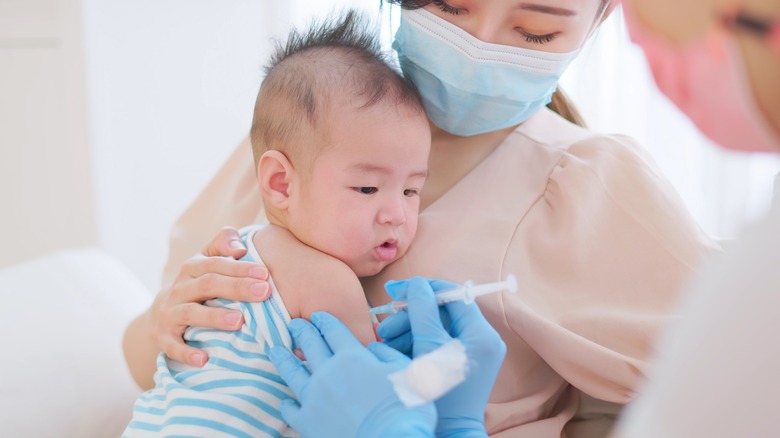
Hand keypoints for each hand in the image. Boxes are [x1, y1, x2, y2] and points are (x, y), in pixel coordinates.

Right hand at [153, 226, 269, 366]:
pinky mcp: (163, 336)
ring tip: (239, 321)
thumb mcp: (209, 258)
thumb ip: (224, 243)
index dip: (240, 268)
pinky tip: (204, 360)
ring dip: (215, 317)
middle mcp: (180, 288)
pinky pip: (173, 345)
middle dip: (237, 288)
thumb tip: (240, 246)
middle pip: (208, 285)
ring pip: (192, 313)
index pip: (217, 264)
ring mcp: (170, 312)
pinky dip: (186, 353)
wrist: (164, 312)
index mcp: (193, 267)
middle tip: (263, 293)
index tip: (264, 273)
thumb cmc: (201, 282)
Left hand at [269, 312, 436, 437]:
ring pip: (292, 372)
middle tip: (293, 323)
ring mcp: (313, 397)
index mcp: (351, 356)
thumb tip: (373, 347)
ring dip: (283, 358)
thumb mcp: (404, 370)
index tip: (317, 315)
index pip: (333, 330)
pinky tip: (286, 400)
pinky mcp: (306, 421)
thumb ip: (386, 354)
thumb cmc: (404, 407)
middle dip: (301, 331)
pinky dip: (287, 402)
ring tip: (274, 349)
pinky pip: (290, 408)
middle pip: (310, 345)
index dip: (324, 320)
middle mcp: (327, 372)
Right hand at [378, 277, 506, 436]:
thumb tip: (417, 284)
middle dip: (410, 315)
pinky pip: (437, 343)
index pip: (455, 296)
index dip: (424, 289)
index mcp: (481, 335)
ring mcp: (473, 354)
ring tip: (385, 338)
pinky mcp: (461, 365)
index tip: (397, 289)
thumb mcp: (426, 346)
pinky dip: (415, 343)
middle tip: (385, 321)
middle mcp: (482, 342)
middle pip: (442, 313)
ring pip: (436, 328)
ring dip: (408, 329)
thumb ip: (422, 310)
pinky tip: (394, 348)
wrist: (445, 433)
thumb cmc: (437, 395)